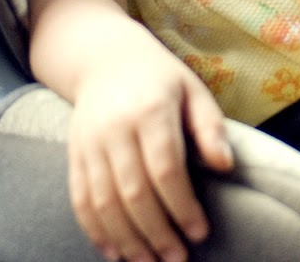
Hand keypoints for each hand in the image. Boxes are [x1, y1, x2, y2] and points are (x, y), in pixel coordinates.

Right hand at [67, 35, 234, 261]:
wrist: (103, 58)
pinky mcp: (74, 154)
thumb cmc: (160, 78)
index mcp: (150, 110)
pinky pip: (80, 199)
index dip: (182, 206)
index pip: (165, 168)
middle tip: (176, 258)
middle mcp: (115, 128)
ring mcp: (89, 143)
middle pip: (133, 191)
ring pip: (103, 201)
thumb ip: (210, 128)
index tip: (199, 233)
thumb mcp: (193, 91)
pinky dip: (95, 231)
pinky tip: (114, 252)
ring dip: (126, 239)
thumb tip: (225, 167)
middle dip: (156, 231)